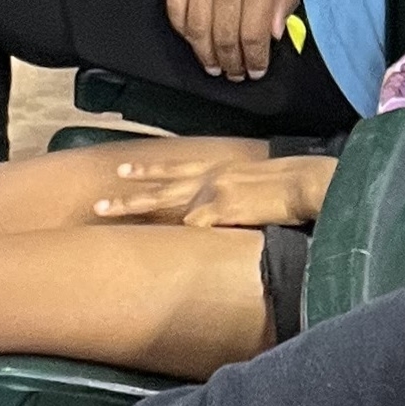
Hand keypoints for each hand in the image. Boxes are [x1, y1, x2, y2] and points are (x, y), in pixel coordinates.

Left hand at [91, 154, 332, 226]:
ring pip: (166, 200)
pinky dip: (185, 228)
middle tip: (98, 203)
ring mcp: (215, 193)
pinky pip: (198, 222)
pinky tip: (171, 235)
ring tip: (107, 208)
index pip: (175, 171)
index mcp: (218, 170)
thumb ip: (230, 192)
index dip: (148, 174)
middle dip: (128, 196)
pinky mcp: (226, 209)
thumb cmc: (286, 185)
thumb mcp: (252, 181)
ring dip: (136, 204)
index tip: (123, 174)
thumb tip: (211, 211)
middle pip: (161, 187)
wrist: (306, 181)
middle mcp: (210, 178)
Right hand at [166, 0, 304, 81]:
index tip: (257, 71)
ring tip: (214, 67)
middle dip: (232, 63)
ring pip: (197, 28)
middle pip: (225, 36)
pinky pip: (175, 7)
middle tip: (237, 75)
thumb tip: (275, 32)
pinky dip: (183, 29)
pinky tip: (192, 39)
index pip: (255, 32)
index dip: (256, 58)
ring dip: (206, 54)